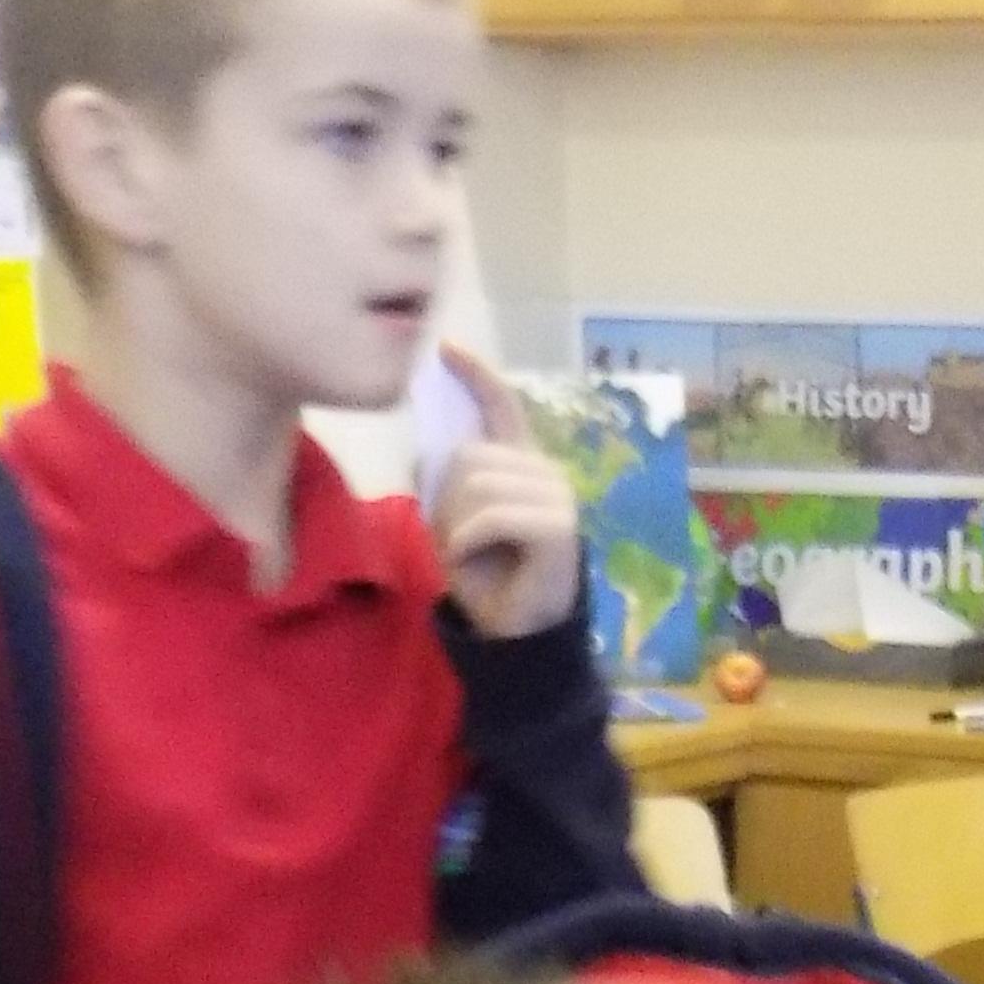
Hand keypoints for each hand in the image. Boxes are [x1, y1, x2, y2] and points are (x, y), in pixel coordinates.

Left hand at [428, 349, 583, 642]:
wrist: (515, 633)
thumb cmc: (488, 578)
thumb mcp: (452, 523)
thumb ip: (444, 483)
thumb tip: (424, 452)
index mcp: (522, 465)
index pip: (503, 408)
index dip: (476, 377)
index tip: (447, 350)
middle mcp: (544, 471)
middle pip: (470, 456)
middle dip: (446, 500)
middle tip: (456, 541)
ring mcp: (557, 496)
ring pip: (477, 483)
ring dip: (455, 525)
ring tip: (468, 553)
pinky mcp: (558, 525)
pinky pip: (491, 515)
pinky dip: (469, 540)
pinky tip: (474, 560)